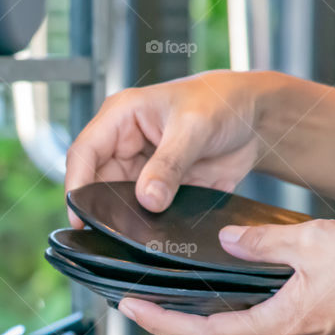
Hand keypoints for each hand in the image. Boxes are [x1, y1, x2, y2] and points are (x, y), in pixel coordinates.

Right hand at [65, 71, 275, 224]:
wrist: (257, 119)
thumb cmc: (222, 102)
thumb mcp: (194, 128)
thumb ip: (169, 165)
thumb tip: (147, 199)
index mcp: (121, 117)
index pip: (84, 153)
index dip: (76, 185)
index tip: (79, 215)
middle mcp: (124, 144)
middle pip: (97, 182)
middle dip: (102, 206)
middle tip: (111, 229)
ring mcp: (141, 168)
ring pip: (118, 200)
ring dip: (126, 217)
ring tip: (136, 231)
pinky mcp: (159, 187)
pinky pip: (144, 210)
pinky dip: (147, 223)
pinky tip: (155, 232)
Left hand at [116, 219, 334, 334]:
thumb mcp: (315, 241)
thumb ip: (262, 243)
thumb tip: (226, 241)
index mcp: (286, 326)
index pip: (205, 334)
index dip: (161, 323)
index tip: (130, 308)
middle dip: (175, 331)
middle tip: (144, 309)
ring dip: (209, 331)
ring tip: (180, 306)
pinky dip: (243, 325)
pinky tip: (237, 303)